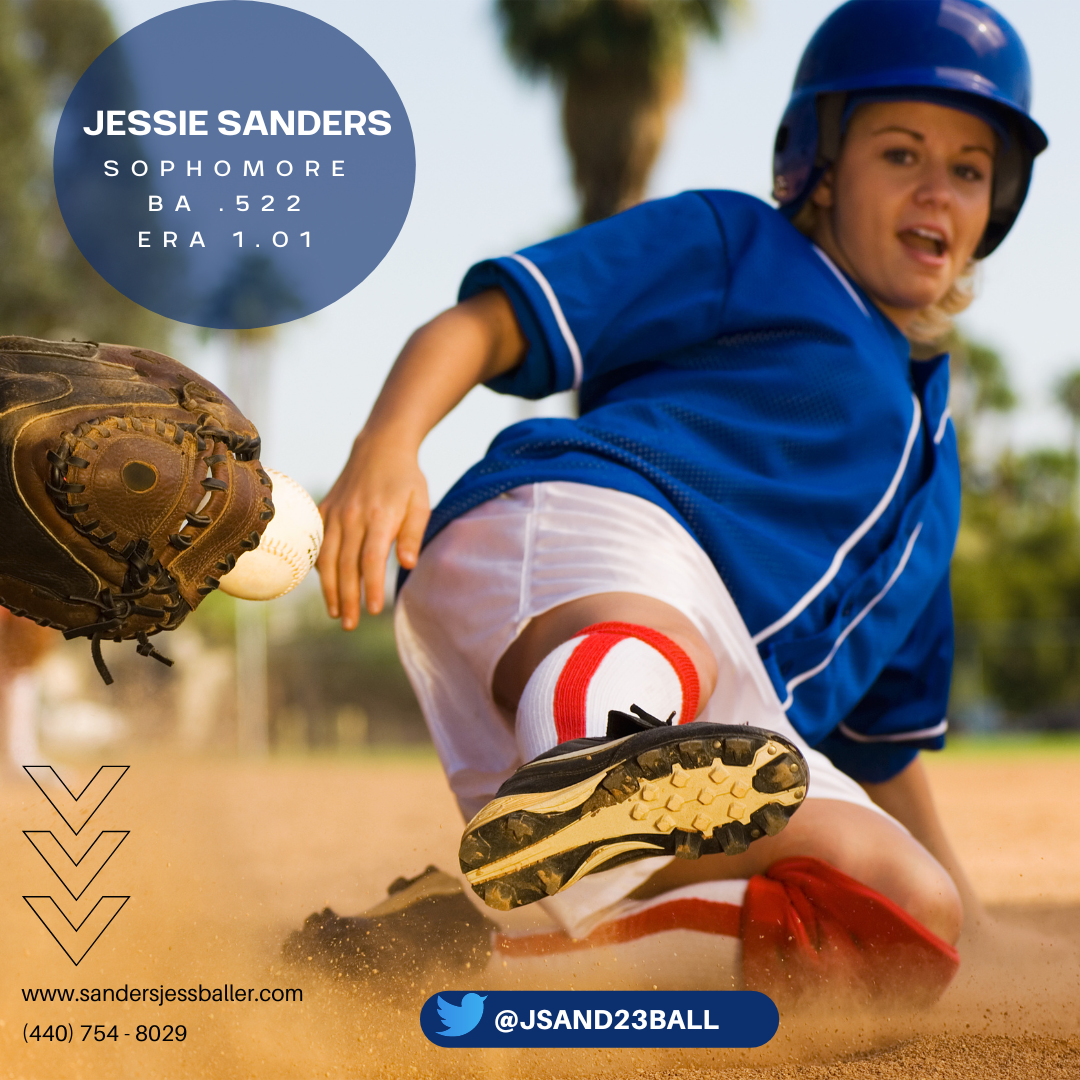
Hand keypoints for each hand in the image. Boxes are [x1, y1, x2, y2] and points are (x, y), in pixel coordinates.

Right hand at [317, 431, 429, 628]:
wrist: (380, 446)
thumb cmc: (406, 479)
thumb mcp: (420, 502)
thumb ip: (413, 534)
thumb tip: (407, 564)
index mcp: (379, 516)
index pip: (371, 559)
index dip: (370, 586)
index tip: (373, 610)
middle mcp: (353, 516)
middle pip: (345, 565)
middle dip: (347, 598)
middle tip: (351, 625)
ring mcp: (335, 513)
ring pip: (326, 557)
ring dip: (329, 588)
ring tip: (336, 613)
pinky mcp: (324, 509)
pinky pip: (317, 542)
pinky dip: (318, 566)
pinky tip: (324, 584)